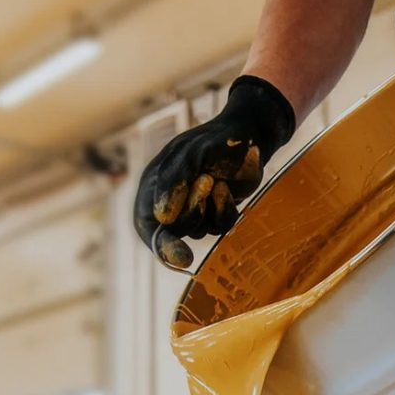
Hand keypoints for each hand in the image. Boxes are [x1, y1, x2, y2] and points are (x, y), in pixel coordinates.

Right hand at [134, 76, 294, 267]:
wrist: (246, 135)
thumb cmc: (213, 140)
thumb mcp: (190, 154)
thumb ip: (174, 182)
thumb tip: (162, 218)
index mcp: (153, 187)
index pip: (148, 226)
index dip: (162, 245)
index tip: (181, 258)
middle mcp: (171, 203)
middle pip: (175, 232)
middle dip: (192, 209)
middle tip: (205, 180)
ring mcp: (195, 210)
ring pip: (199, 231)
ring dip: (209, 207)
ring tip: (215, 178)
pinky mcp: (216, 214)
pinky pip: (219, 226)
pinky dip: (225, 209)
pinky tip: (226, 187)